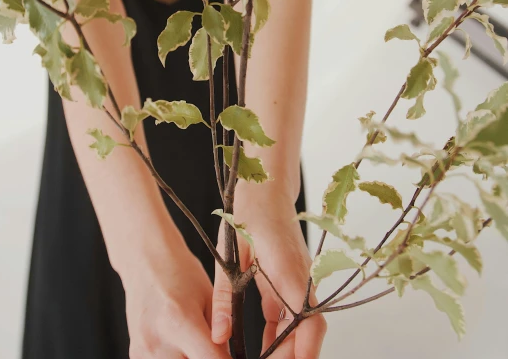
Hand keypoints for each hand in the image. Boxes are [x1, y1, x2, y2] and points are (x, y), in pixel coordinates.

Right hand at [123, 234, 231, 358]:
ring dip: (190, 358)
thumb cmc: (179, 272)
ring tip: (193, 342)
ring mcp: (143, 351)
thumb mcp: (208, 296)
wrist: (145, 260)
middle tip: (209, 344)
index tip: (231, 356)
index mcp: (180, 322)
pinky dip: (176, 357)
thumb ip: (220, 332)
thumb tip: (229, 358)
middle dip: (206, 358)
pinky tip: (178, 342)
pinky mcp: (136, 355)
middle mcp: (158, 342)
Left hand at [211, 183, 326, 357]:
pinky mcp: (290, 281)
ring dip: (287, 349)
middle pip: (307, 331)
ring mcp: (299, 281)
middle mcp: (301, 280)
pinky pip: (291, 315)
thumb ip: (225, 297)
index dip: (306, 350)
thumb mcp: (231, 254)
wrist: (266, 187)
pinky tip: (265, 350)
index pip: (310, 320)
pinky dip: (282, 336)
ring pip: (301, 326)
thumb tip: (219, 336)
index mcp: (289, 272)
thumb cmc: (250, 212)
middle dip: (292, 356)